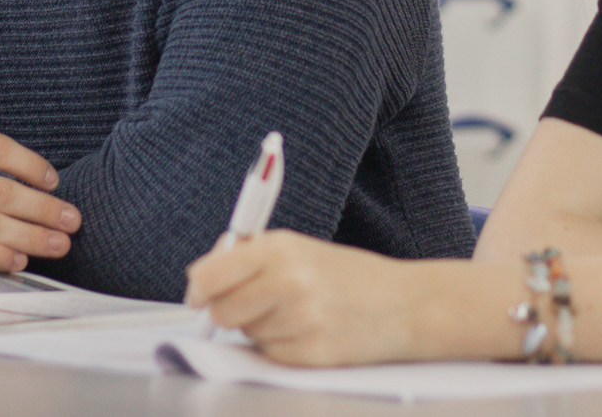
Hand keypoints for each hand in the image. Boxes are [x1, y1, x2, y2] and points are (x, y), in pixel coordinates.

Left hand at [185, 230, 449, 366]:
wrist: (404, 304)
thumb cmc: (347, 274)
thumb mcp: (299, 248)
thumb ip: (250, 257)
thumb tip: (200, 279)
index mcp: (281, 248)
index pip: (213, 274)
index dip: (199, 288)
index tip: (197, 294)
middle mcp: (289, 282)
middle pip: (222, 311)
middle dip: (228, 310)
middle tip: (252, 302)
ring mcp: (301, 321)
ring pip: (246, 334)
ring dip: (259, 327)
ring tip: (295, 312)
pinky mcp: (310, 355)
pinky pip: (269, 354)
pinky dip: (279, 346)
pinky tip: (307, 331)